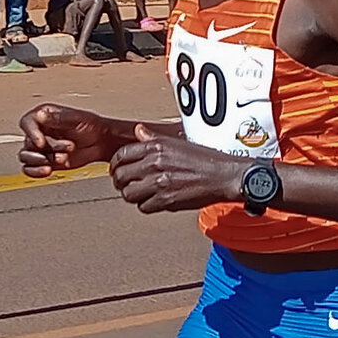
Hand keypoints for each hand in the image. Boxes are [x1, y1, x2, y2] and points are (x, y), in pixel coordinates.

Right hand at [18, 103, 124, 176]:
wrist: (101, 143)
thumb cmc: (91, 127)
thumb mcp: (75, 118)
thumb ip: (57, 118)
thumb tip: (40, 115)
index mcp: (44, 115)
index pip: (27, 123)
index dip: (32, 133)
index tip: (41, 143)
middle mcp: (39, 131)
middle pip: (29, 143)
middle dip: (48, 149)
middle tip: (65, 151)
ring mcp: (41, 148)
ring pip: (26, 157)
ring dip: (40, 161)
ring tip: (62, 159)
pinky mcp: (44, 161)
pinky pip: (30, 169)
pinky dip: (36, 172)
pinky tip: (48, 170)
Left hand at [108, 126, 240, 212]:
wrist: (223, 176)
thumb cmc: (204, 160)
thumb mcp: (176, 142)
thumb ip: (153, 138)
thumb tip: (138, 131)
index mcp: (156, 147)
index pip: (121, 155)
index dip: (115, 164)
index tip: (116, 170)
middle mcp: (154, 163)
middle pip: (121, 176)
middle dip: (120, 182)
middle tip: (125, 185)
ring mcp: (159, 183)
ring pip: (129, 194)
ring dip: (132, 195)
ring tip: (140, 194)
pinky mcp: (165, 200)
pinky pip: (144, 207)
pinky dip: (146, 205)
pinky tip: (154, 200)